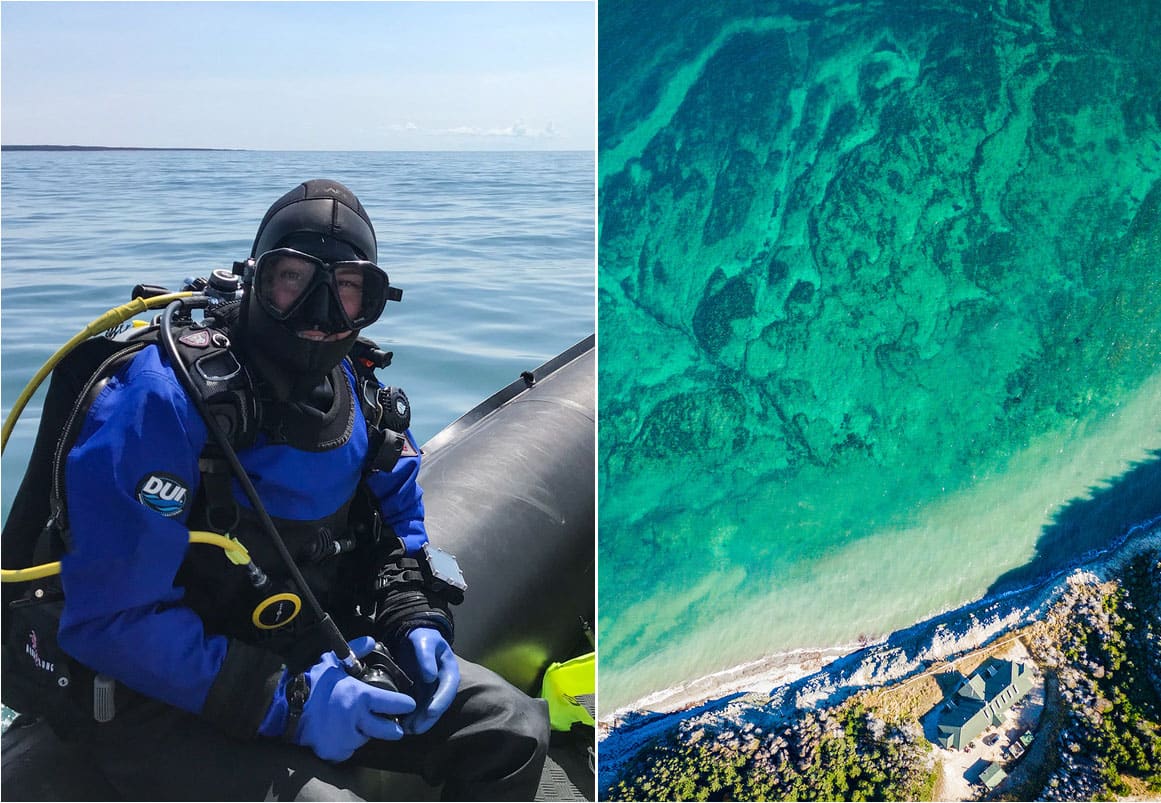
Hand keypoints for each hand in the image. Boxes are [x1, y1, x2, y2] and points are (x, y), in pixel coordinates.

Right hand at [294, 636, 416, 761]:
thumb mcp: (333, 661)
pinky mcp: (333, 752)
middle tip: (395, 727)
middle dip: (393, 729)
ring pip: (364, 739)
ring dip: (363, 734)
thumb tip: (372, 641)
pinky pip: (346, 751)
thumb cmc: (311, 681)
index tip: (409, 705)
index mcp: (360, 697)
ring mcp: (344, 739)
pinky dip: (346, 744)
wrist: (283, 705)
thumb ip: (355, 651)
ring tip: (355, 724)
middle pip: (388, 731)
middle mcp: (356, 720)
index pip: (393, 703)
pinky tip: (339, 734)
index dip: (404, 704)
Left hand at [399, 627, 459, 734]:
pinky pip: (416, 708)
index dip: (440, 702)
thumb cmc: (422, 638)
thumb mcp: (425, 641)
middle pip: (437, 704)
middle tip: (414, 729)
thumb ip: (427, 656)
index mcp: (449, 671)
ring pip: (426, 709)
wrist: (413, 638)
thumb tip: (430, 677)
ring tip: (406, 730)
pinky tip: (400, 724)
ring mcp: (431, 691)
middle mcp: (442, 684)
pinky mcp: (419, 694)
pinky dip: (410, 717)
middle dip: (427, 719)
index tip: (431, 712)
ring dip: (418, 721)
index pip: (448, 689)